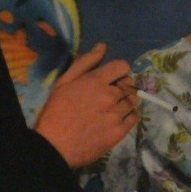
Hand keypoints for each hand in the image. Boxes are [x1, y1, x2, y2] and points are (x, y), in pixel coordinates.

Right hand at [35, 42, 139, 167]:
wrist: (55, 146)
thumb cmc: (56, 111)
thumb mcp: (64, 82)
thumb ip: (86, 62)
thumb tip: (103, 46)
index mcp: (96, 81)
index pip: (123, 66)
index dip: (119, 71)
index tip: (112, 78)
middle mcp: (110, 96)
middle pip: (129, 84)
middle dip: (121, 87)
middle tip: (108, 96)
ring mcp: (116, 115)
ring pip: (133, 101)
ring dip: (125, 101)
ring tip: (111, 109)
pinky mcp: (120, 132)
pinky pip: (135, 117)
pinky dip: (129, 115)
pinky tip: (117, 118)